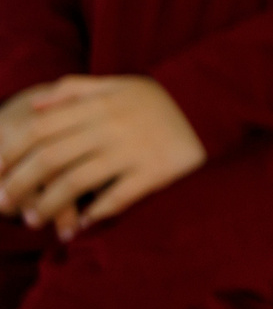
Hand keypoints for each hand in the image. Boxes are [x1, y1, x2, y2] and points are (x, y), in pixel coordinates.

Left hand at [0, 76, 204, 235]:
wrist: (214, 106)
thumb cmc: (158, 101)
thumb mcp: (118, 85)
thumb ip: (74, 89)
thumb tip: (34, 106)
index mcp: (99, 104)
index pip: (40, 128)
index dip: (11, 153)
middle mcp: (111, 125)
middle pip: (51, 157)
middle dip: (21, 184)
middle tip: (4, 205)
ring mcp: (134, 149)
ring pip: (76, 181)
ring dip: (50, 204)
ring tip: (34, 220)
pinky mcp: (156, 171)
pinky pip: (116, 197)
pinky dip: (94, 213)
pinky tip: (81, 224)